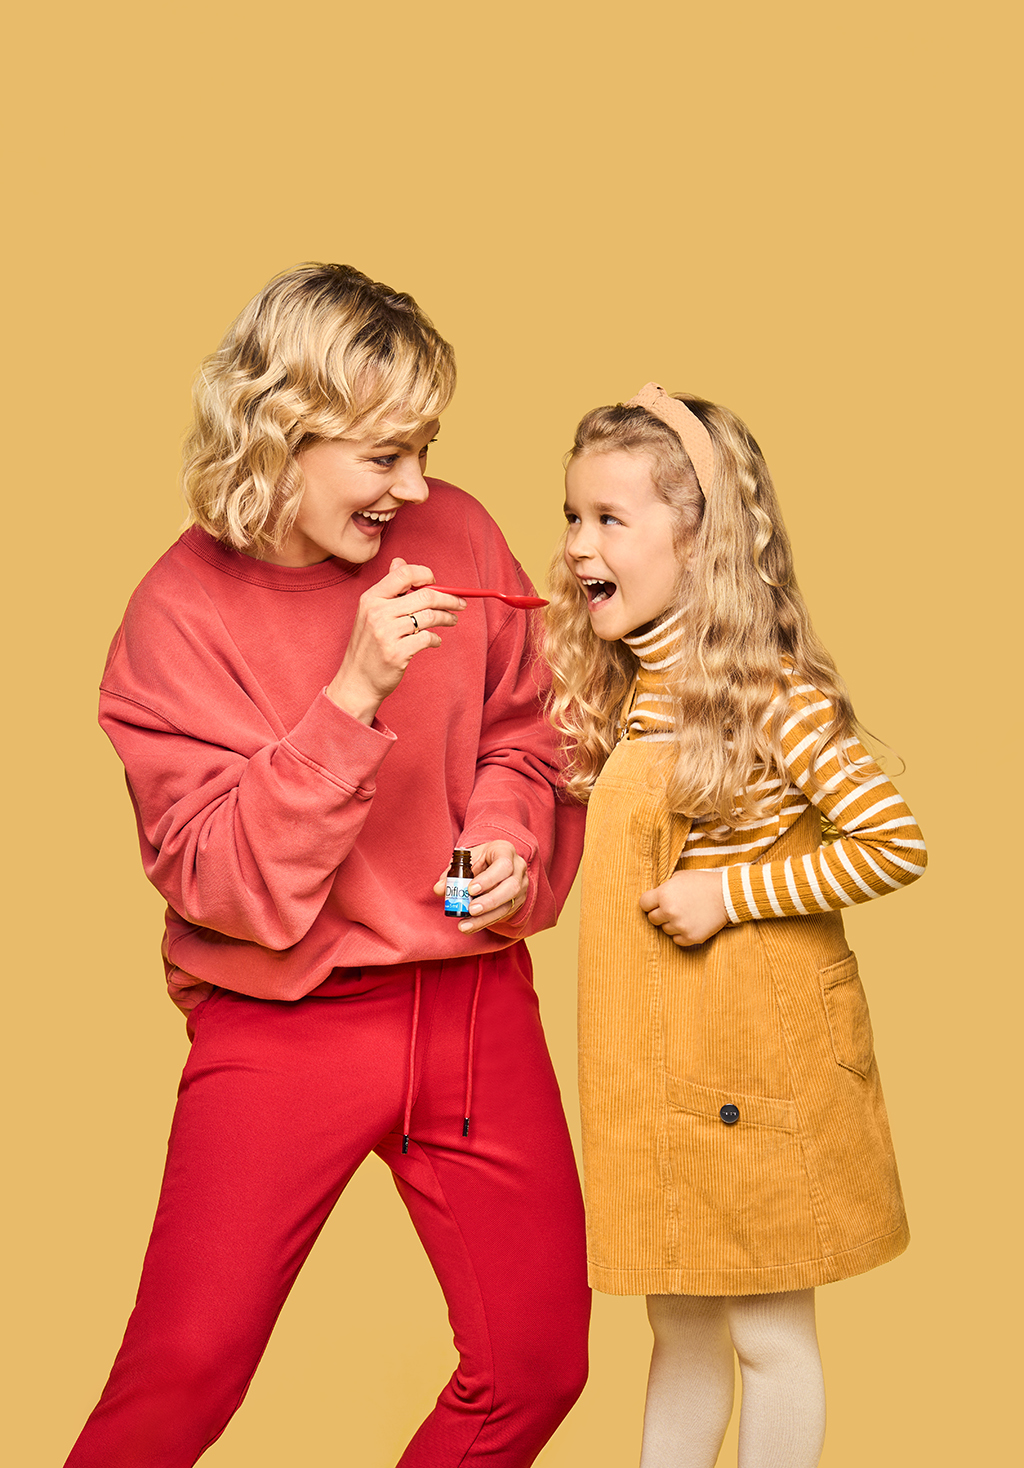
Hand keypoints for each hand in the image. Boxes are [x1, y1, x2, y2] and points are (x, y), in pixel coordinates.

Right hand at [326, 559, 464, 723]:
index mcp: (371, 598)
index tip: (437, 583)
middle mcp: (377, 613)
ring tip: (452, 621)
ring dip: (447, 618)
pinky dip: (435, 639)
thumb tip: (400, 562)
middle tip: (460, 604)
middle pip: (424, 595)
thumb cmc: (367, 647)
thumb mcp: (370, 613)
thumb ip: (388, 590)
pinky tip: (435, 642)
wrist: (356, 682)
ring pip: (429, 616)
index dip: (425, 575)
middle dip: (448, 598)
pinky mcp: (397, 653)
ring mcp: (387, 633)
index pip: (403, 574)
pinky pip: (427, 638)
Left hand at [433, 840, 528, 933]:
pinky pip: (502, 915)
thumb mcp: (467, 860)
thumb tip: (439, 889)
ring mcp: (521, 886)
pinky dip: (484, 922)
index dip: (488, 879)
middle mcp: (517, 869)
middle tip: (471, 909)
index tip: (471, 890)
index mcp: (505, 851)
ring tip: (466, 924)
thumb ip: (452, 874)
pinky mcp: (516, 902)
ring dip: (486, 917)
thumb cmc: (480, 860)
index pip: (503, 865)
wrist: (494, 865)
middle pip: (511, 887)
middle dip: (490, 900)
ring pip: (508, 904)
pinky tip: (470, 927)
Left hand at [639, 869, 727, 946]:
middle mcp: (669, 911)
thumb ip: (664, 888)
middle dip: (660, 914)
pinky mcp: (691, 937)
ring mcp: (680, 926)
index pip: (643, 904)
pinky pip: (677, 940)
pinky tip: (691, 923)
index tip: (656, 903)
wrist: (727, 895)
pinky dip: (682, 934)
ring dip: (672, 924)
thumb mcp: (679, 877)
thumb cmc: (702, 883)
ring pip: (665, 930)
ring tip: (686, 914)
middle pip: (652, 919)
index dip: (649, 903)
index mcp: (664, 895)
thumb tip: (653, 897)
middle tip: (674, 908)